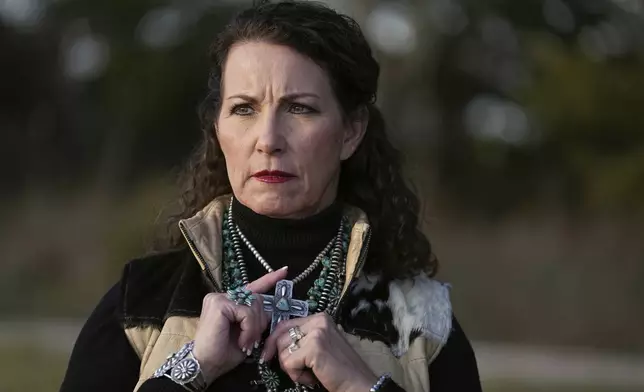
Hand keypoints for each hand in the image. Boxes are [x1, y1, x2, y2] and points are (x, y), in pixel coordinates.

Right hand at [192, 267, 287, 383]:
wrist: (206, 365)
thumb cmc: (224, 352)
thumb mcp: (247, 333)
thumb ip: (256, 319)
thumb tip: (272, 311)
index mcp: (230, 302)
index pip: (252, 287)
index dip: (269, 279)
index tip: (284, 271)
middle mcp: (223, 296)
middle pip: (257, 299)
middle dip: (260, 321)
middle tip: (253, 340)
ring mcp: (219, 298)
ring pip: (253, 305)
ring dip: (255, 328)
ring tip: (246, 343)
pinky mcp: (219, 304)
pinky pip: (246, 312)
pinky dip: (249, 329)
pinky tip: (242, 341)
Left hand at [261, 313, 377, 391]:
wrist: (357, 383)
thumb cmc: (338, 369)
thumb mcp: (319, 347)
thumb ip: (302, 340)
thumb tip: (274, 343)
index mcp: (319, 318)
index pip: (284, 324)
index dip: (273, 342)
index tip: (268, 356)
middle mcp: (318, 320)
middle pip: (280, 336)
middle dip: (282, 357)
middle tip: (297, 370)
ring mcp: (317, 332)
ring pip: (282, 350)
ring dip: (292, 368)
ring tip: (310, 373)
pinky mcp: (315, 346)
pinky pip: (289, 362)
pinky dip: (297, 375)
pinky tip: (312, 377)